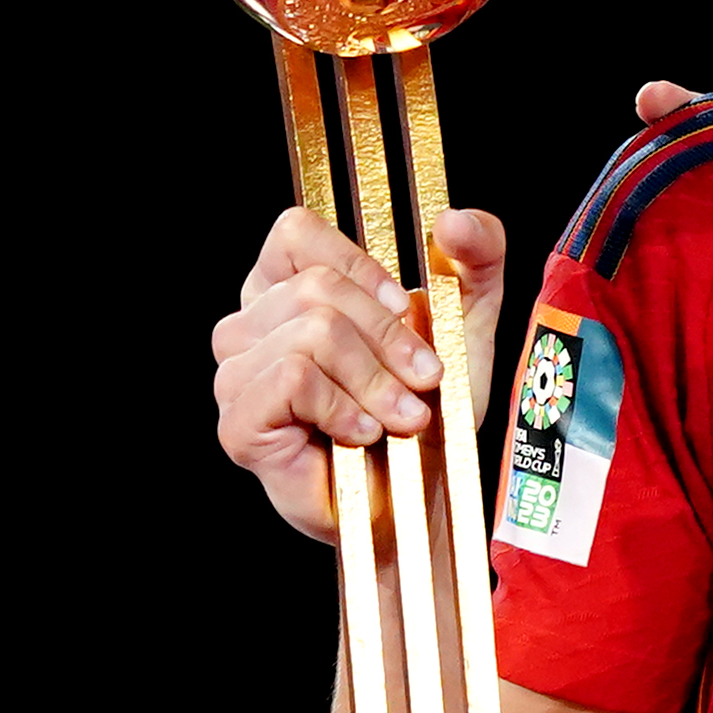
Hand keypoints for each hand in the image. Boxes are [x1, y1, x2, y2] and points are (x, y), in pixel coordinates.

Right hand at [210, 204, 512, 543]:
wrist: (421, 493)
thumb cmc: (431, 407)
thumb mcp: (469, 320)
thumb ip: (477, 255)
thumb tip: (453, 219)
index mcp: (287, 289)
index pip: (293, 231)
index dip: (356, 265)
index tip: (405, 307)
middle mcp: (249, 325)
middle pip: (314, 288)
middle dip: (388, 338)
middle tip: (423, 380)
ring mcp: (235, 376)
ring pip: (311, 335)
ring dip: (375, 380)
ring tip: (401, 416)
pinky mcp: (238, 423)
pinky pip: (292, 381)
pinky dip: (344, 407)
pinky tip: (364, 433)